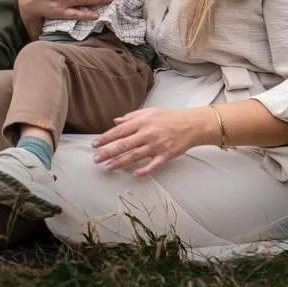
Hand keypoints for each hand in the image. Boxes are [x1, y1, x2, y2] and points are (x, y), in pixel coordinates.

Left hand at [92, 107, 210, 175]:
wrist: (192, 124)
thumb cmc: (169, 117)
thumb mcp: (150, 111)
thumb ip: (131, 116)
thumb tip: (115, 121)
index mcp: (142, 122)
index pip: (119, 131)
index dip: (106, 138)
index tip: (95, 144)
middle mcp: (148, 134)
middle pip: (124, 145)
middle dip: (108, 152)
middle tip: (96, 159)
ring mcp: (157, 146)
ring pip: (134, 156)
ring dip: (120, 163)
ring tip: (108, 167)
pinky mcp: (166, 155)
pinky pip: (153, 165)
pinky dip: (144, 171)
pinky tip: (134, 174)